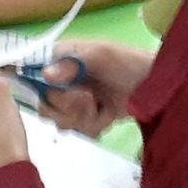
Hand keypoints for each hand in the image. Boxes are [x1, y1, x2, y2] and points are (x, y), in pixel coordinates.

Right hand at [28, 39, 153, 136]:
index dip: (41, 87)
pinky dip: (93, 126)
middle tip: (87, 98)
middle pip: (44, 105)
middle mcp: (63, 81)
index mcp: (61, 59)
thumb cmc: (127, 62)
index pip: (32, 75)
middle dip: (66, 107)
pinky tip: (105, 115)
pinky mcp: (86, 119)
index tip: (59, 92)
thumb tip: (45, 74)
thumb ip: (72, 64)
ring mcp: (74, 102)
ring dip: (81, 117)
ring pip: (59, 121)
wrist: (155, 86)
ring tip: (99, 106)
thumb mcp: (101, 56)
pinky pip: (78, 131)